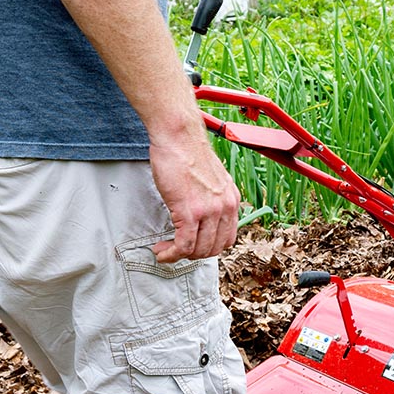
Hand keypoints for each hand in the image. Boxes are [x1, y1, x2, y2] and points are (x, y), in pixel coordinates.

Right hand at [150, 131, 239, 262]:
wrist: (179, 137)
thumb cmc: (187, 152)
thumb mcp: (212, 179)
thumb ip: (212, 198)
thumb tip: (203, 216)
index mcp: (232, 200)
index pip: (227, 238)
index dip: (208, 247)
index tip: (193, 246)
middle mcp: (225, 207)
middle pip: (214, 248)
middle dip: (193, 254)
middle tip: (176, 250)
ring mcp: (209, 211)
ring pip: (198, 250)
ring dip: (180, 255)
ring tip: (165, 249)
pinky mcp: (190, 212)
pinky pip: (184, 245)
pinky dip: (171, 253)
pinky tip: (162, 250)